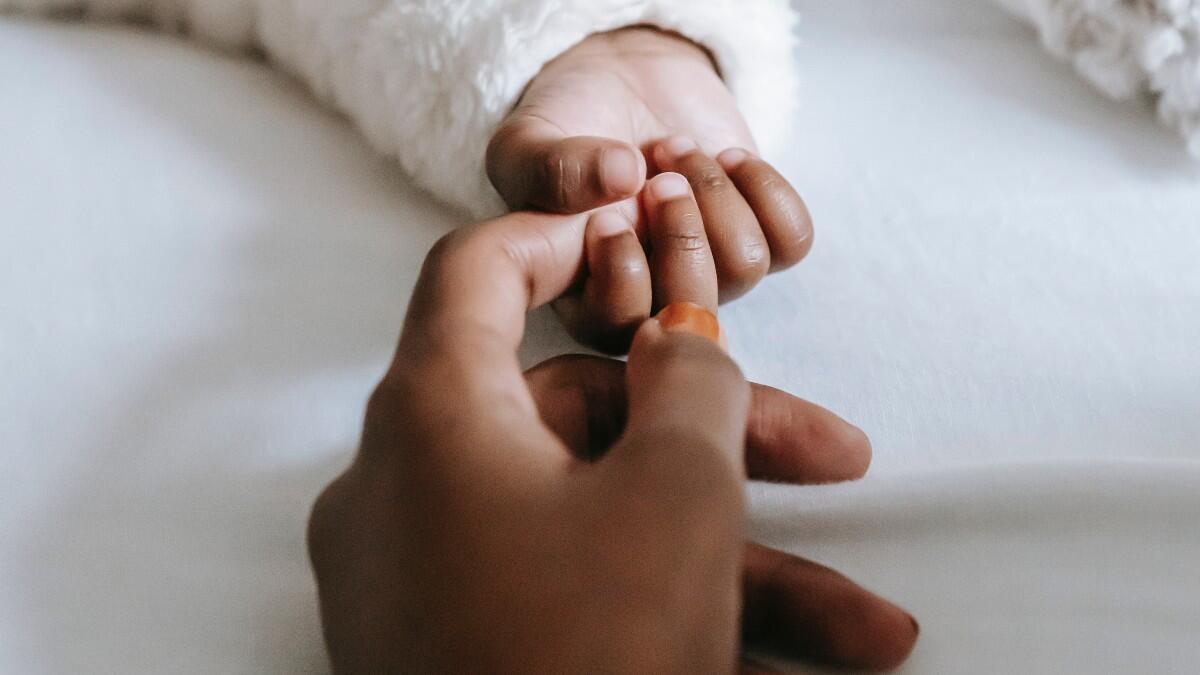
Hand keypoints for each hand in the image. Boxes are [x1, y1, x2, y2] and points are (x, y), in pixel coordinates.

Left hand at [307, 209, 917, 671]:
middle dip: (726, 445)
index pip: (476, 274)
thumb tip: (683, 340)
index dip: (563, 234)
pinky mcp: (461, 651)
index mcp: (432, 421)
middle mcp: (412, 493)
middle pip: (582, 421)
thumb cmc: (590, 654)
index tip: (639, 228)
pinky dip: (673, 615)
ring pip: (599, 526)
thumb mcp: (676, 498)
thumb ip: (691, 386)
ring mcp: (432, 582)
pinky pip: (574, 598)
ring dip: (736, 566)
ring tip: (867, 633)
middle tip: (840, 462)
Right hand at [486, 27, 812, 350]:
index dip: (624, 274)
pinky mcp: (759, 235)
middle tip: (657, 175)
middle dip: (681, 233)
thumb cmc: (567, 124)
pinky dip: (766, 188)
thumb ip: (551, 168)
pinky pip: (793, 240)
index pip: (619, 330)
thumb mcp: (529, 142)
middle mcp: (655, 298)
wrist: (622, 77)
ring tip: (678, 149)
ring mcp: (711, 271)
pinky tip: (728, 158)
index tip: (607, 215)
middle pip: (694, 310)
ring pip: (746, 268)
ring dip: (717, 194)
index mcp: (587, 298)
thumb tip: (622, 178)